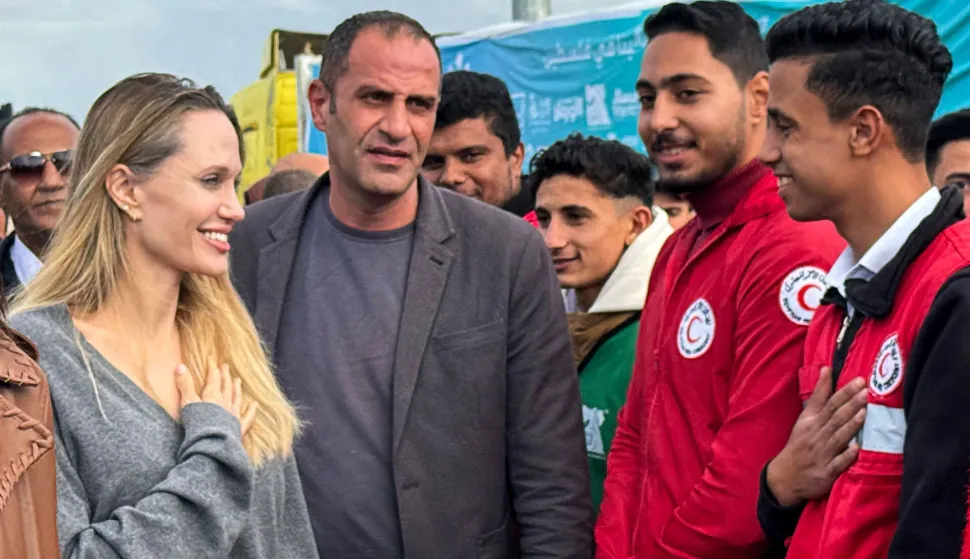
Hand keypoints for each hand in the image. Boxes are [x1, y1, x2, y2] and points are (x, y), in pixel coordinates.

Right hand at [175, 359, 258, 434]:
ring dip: (236, 389)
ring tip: (238, 380)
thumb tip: (180, 366)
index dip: (212, 368)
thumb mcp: (188, 402)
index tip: (212, 359)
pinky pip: (247, 417)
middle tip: (226, 366)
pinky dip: (251, 410)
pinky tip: (254, 405)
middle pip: (226, 386)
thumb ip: (185, 385)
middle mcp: (225, 403)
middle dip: (225, 375)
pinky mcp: (238, 427)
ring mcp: (233, 415)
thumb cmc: (198, 422)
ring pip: (236, 398)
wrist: (212, 442)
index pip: (213, 378)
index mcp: (213, 395)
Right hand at [766, 366, 867, 506]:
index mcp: (812, 422)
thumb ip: (819, 395)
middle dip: (851, 404)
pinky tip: (855, 449)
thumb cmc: (800, 444)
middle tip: (865, 391)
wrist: (786, 476)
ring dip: (850, 425)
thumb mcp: (805, 418)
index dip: (845, 392)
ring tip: (864, 412)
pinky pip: (837, 464)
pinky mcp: (826, 473)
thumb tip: (827, 369)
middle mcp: (818, 435)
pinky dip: (845, 457)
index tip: (859, 380)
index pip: (830, 403)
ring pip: (838, 437)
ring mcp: (822, 454)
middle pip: (835, 417)